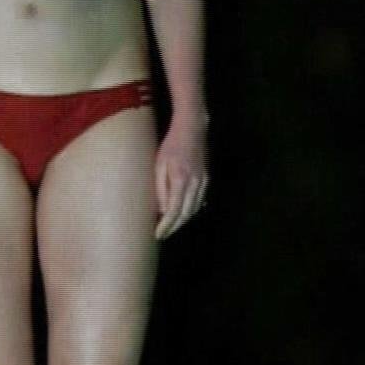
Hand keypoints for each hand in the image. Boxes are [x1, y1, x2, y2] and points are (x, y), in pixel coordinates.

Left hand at [153, 112, 208, 239]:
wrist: (193, 129)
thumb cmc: (171, 145)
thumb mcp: (159, 164)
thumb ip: (161, 188)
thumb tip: (162, 210)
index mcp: (181, 180)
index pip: (174, 211)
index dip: (166, 225)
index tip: (158, 234)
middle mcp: (195, 184)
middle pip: (186, 214)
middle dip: (174, 227)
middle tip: (162, 235)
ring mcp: (203, 182)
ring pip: (194, 209)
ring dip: (182, 221)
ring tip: (171, 227)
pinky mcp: (206, 179)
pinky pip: (199, 200)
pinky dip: (191, 210)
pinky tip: (184, 214)